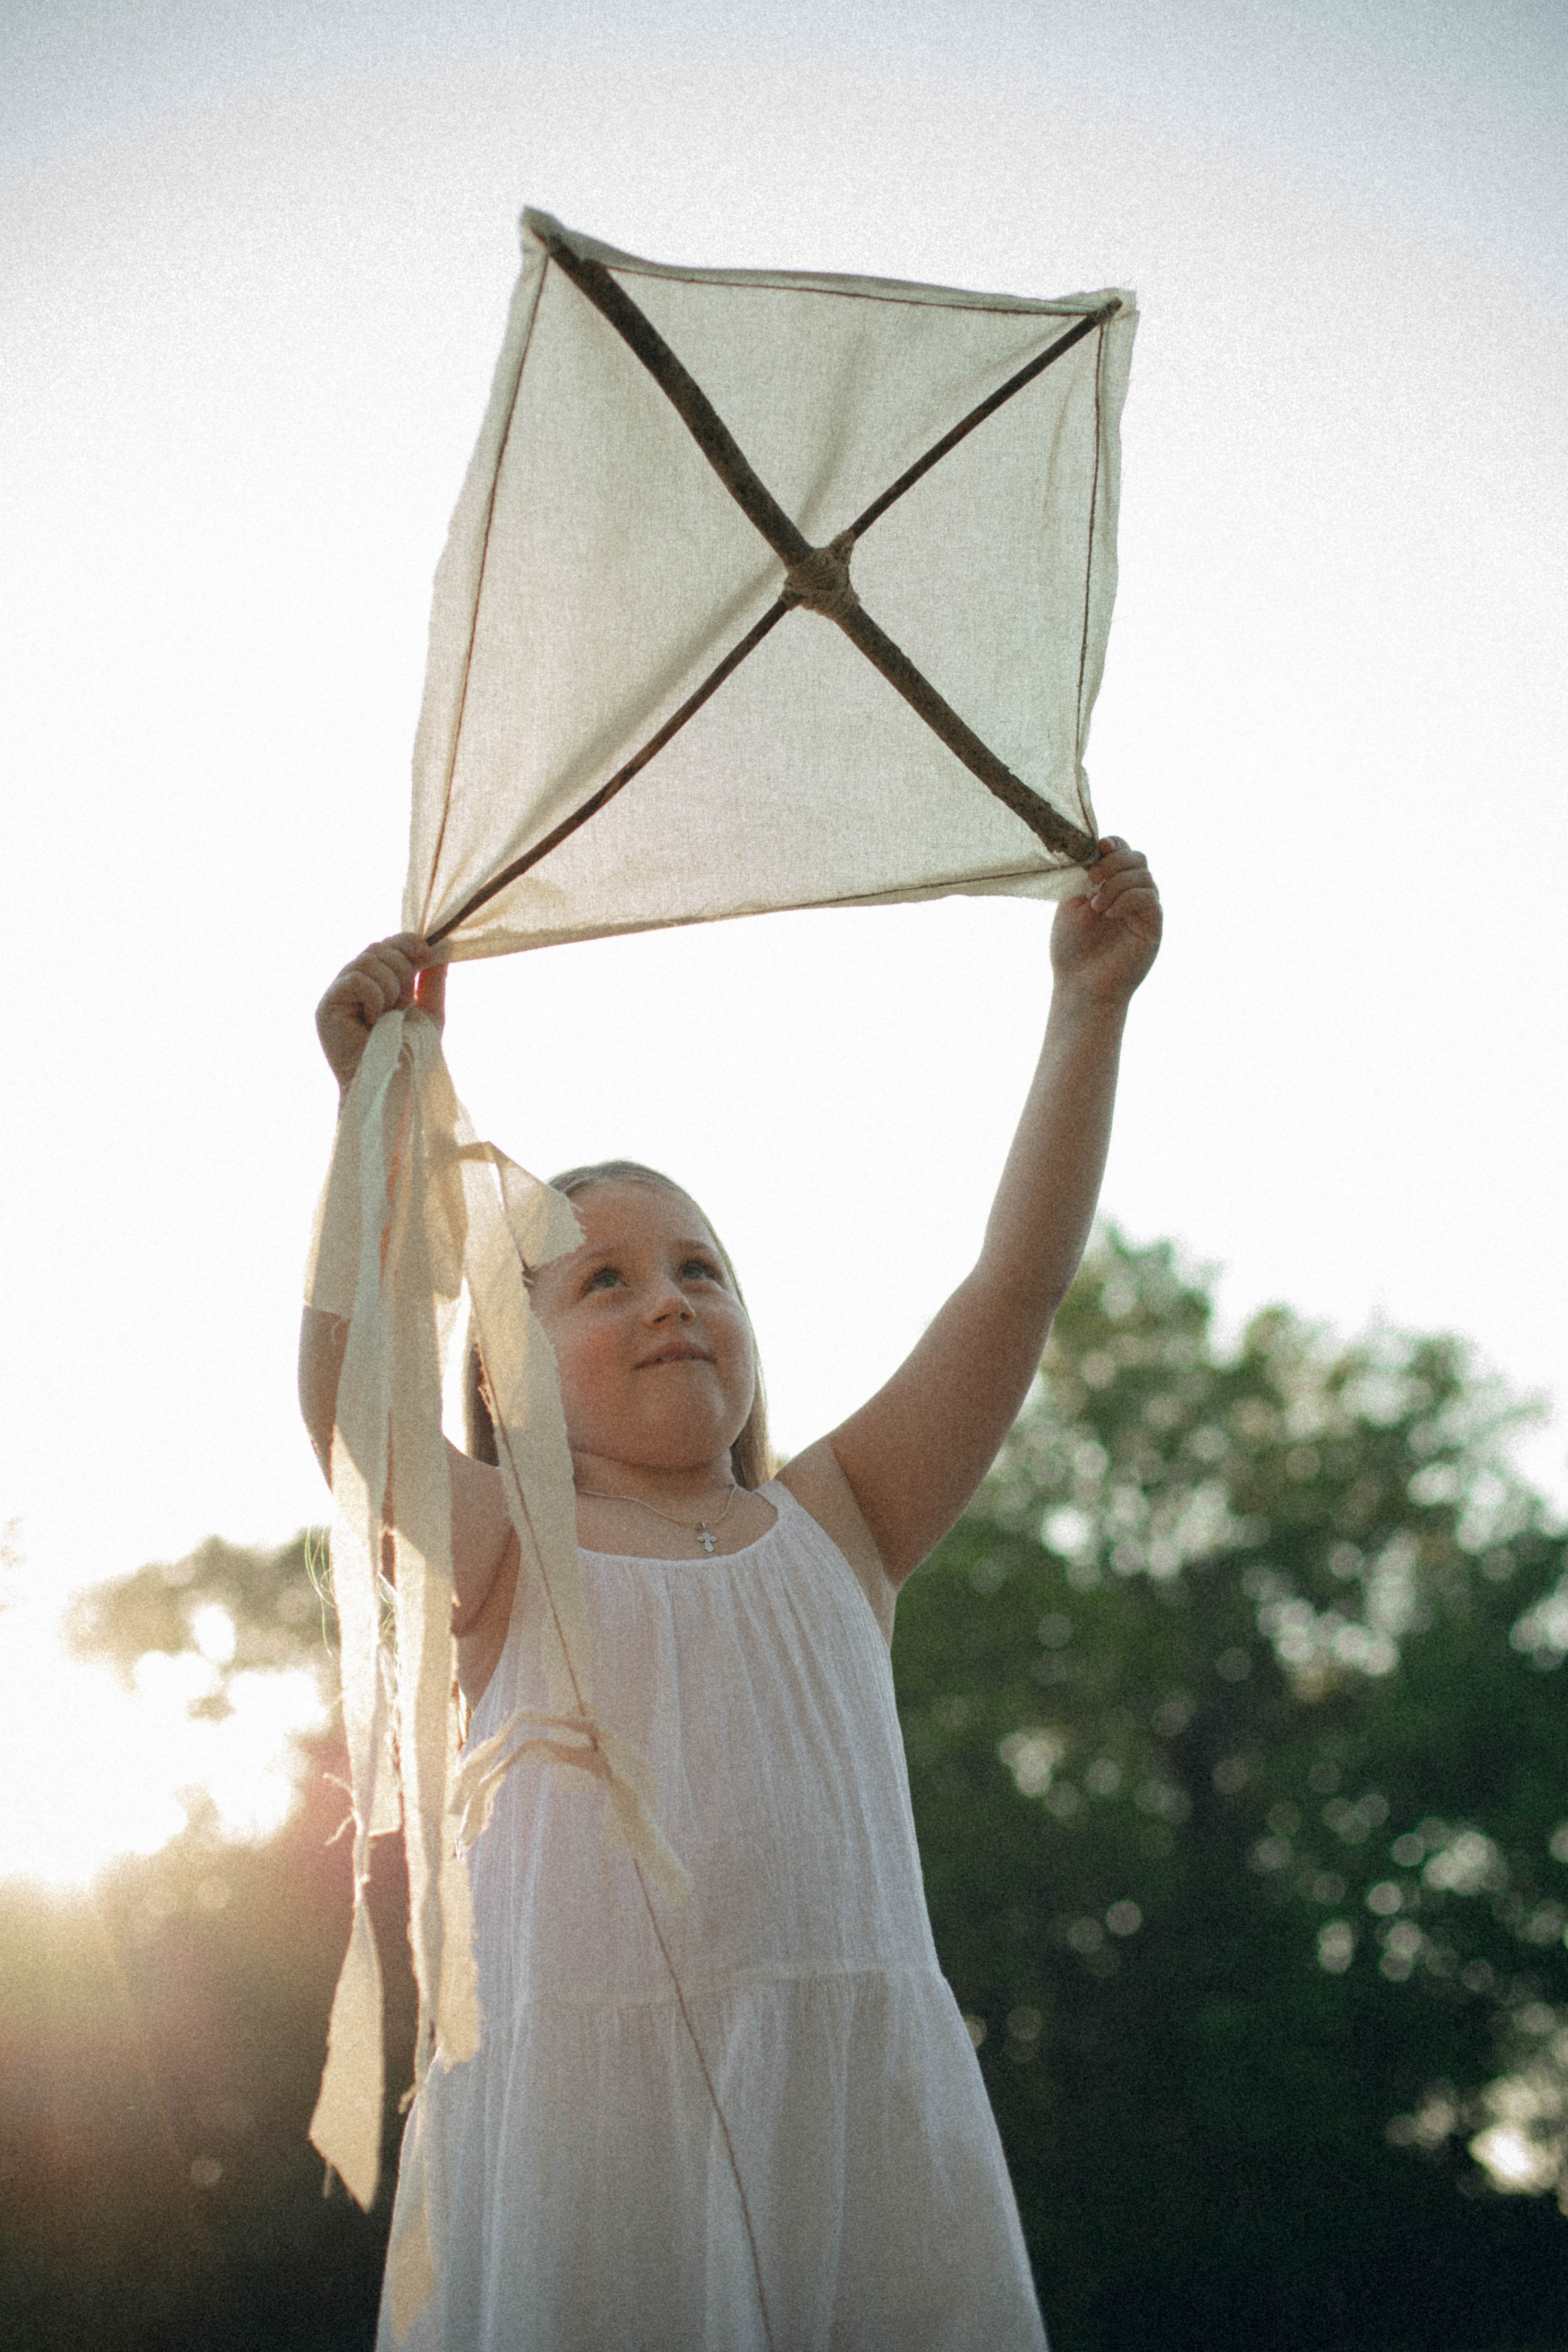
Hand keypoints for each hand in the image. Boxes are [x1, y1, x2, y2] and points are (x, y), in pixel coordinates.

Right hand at [315, 934, 444, 1093]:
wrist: (394, 1085)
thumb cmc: (410, 1056)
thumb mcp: (428, 1011)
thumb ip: (432, 980)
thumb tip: (443, 944)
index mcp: (372, 985)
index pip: (384, 946)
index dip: (405, 942)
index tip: (427, 953)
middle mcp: (351, 987)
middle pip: (376, 948)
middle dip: (402, 969)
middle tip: (406, 1003)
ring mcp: (336, 996)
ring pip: (368, 961)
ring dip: (391, 987)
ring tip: (390, 1016)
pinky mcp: (327, 1006)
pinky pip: (357, 979)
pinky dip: (376, 998)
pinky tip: (374, 1022)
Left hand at [1049, 838, 1161, 1007]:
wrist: (1080, 985)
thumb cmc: (1072, 949)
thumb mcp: (1071, 904)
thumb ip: (1084, 876)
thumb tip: (1095, 848)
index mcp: (1111, 886)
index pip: (1123, 852)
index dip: (1114, 844)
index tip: (1097, 848)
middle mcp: (1131, 895)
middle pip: (1138, 858)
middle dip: (1114, 862)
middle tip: (1092, 877)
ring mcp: (1144, 910)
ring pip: (1144, 875)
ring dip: (1117, 883)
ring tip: (1096, 906)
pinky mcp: (1153, 926)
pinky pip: (1149, 897)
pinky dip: (1128, 898)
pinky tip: (1109, 913)